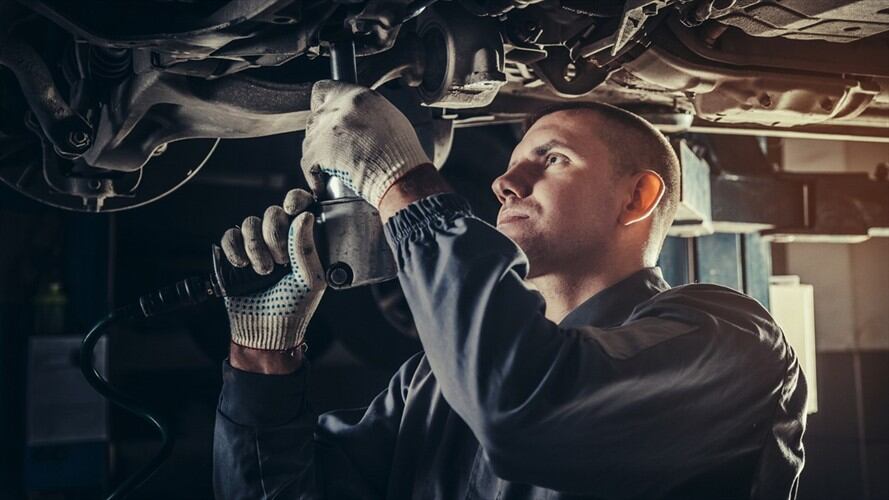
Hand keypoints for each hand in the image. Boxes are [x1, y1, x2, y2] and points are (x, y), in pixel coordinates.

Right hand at [220, 189, 325, 350]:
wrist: (266, 331)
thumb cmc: (294, 307)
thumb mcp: (310, 280)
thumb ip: (307, 248)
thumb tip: (304, 216)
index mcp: (302, 240)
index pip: (300, 206)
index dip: (295, 199)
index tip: (292, 208)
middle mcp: (279, 238)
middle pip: (272, 212)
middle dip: (275, 235)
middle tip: (280, 261)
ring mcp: (256, 245)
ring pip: (250, 222)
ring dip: (256, 247)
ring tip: (264, 271)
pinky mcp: (234, 255)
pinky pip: (229, 236)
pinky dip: (234, 248)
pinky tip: (242, 265)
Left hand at [300, 80, 431, 206]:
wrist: (401, 175)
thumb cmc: (403, 153)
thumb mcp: (390, 119)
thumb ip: (367, 112)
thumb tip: (359, 118)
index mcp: (359, 96)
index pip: (324, 89)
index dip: (321, 104)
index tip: (326, 117)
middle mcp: (341, 107)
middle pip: (316, 116)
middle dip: (321, 134)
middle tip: (332, 149)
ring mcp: (328, 129)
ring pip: (309, 139)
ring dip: (317, 154)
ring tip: (331, 167)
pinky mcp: (319, 151)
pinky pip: (307, 162)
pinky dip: (313, 175)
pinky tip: (321, 183)